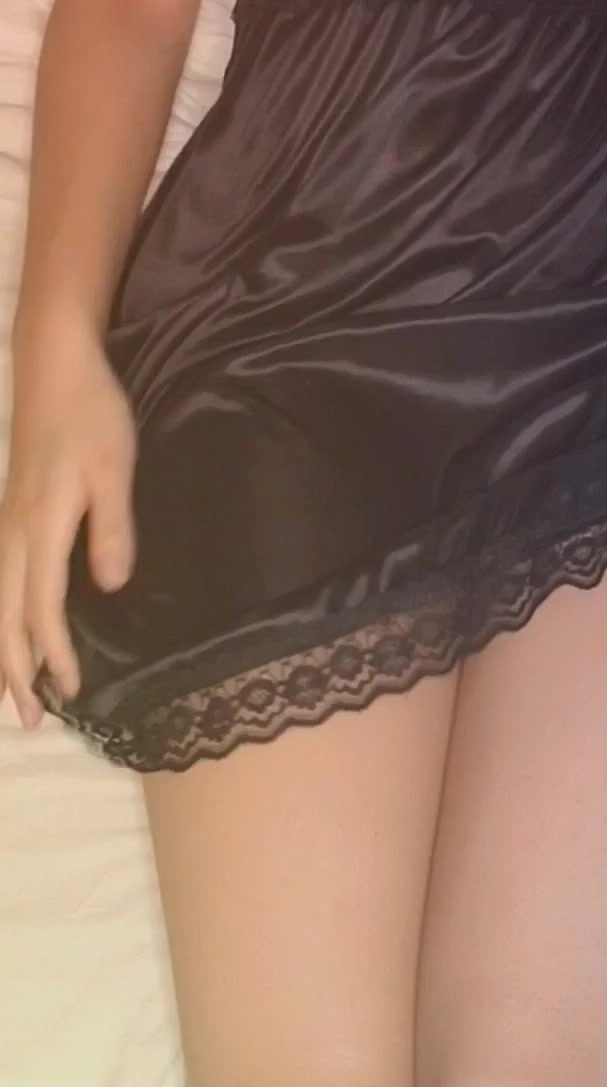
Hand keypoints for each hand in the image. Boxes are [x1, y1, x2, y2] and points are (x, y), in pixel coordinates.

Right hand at [0, 321, 136, 728]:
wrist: (55, 366)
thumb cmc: (92, 414)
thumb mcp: (115, 467)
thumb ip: (112, 527)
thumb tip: (109, 587)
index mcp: (40, 527)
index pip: (41, 609)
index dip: (54, 656)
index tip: (71, 693)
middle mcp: (12, 532)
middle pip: (5, 617)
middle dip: (13, 672)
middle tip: (30, 721)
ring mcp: (6, 523)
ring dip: (2, 650)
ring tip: (14, 692)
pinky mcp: (10, 512)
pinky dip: (2, 617)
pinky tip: (12, 626)